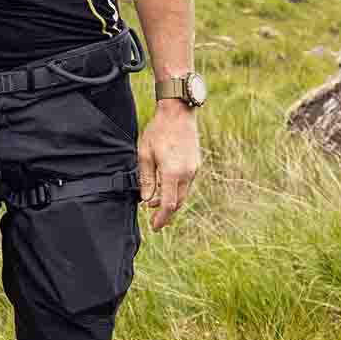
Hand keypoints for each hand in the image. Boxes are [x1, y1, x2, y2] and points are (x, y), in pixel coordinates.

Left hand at [137, 101, 199, 230]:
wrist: (178, 112)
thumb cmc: (159, 130)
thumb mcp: (145, 154)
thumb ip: (146, 179)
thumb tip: (146, 200)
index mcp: (173, 173)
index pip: (168, 204)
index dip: (161, 218)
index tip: (154, 227)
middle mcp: (187, 173)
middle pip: (178, 202)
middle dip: (166, 212)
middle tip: (154, 218)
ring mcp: (194, 168)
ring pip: (183, 193)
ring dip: (171, 200)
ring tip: (155, 202)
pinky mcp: (196, 163)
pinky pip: (186, 183)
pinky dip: (176, 189)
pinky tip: (165, 187)